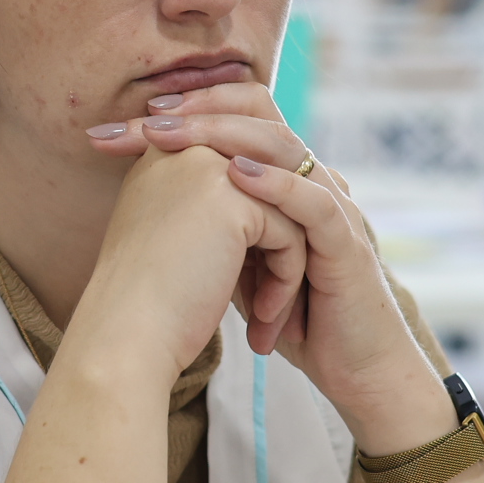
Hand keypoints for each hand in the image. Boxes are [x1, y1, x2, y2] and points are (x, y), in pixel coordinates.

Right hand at [65, 142, 310, 392]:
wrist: (124, 338)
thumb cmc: (148, 307)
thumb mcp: (177, 242)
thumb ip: (210, 213)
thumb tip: (262, 215)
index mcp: (165, 157)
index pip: (240, 184)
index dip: (250, 240)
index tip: (235, 290)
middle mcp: (184, 151)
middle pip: (265, 196)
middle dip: (274, 253)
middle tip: (270, 308)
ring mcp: (208, 168)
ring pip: (284, 214)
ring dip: (284, 270)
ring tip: (266, 319)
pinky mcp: (234, 198)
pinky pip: (290, 233)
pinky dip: (285, 280)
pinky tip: (262, 317)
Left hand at [87, 84, 442, 446]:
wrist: (353, 372)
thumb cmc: (299, 319)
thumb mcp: (242, 264)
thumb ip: (216, 228)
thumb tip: (155, 205)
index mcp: (288, 182)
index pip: (241, 118)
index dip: (191, 110)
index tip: (130, 123)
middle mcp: (313, 183)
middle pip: (260, 116)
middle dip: (198, 111)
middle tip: (145, 117)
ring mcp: (335, 209)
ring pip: (284, 146)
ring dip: (224, 135)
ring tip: (172, 133)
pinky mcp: (348, 245)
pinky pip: (316, 202)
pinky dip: (276, 185)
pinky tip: (235, 174)